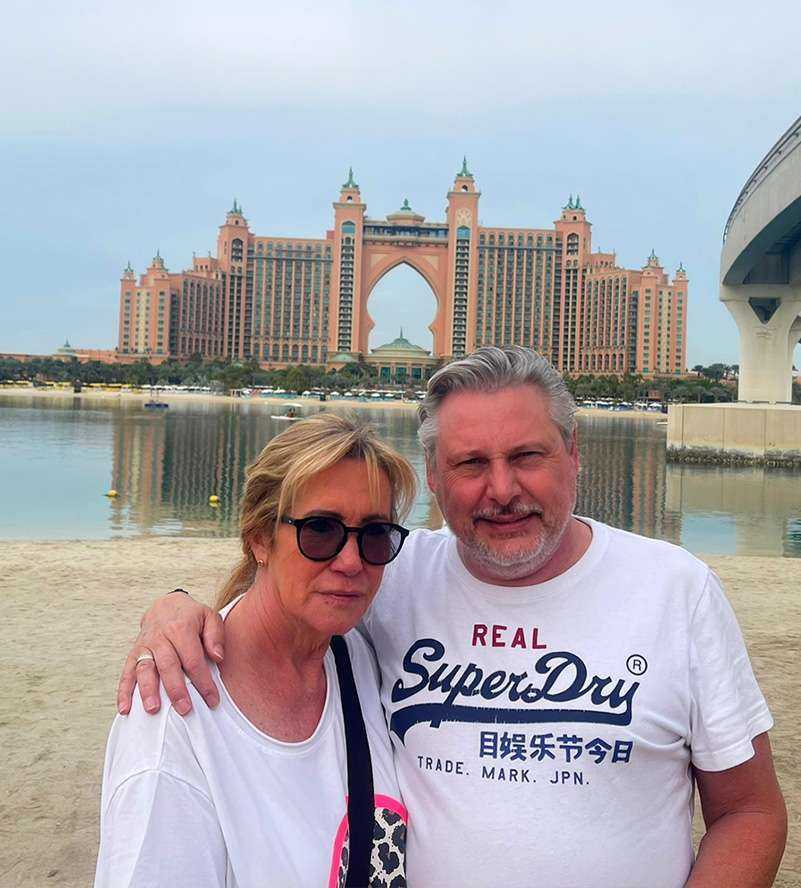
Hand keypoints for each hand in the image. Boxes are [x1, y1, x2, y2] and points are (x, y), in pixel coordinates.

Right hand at [117, 592, 224, 715]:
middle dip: (176, 690)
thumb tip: (217, 658)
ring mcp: (144, 646)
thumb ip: (216, 636)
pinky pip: (127, 672)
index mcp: (181, 628)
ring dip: (147, 690)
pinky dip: (124, 691)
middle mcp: (160, 637)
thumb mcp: (209, 616)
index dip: (203, 681)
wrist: (165, 605)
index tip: (212, 700)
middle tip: (184, 710)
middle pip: (168, 666)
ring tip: (152, 710)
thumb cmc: (192, 616)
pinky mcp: (133, 654)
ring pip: (145, 669)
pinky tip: (125, 709)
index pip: (193, 659)